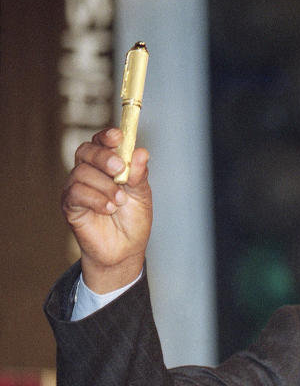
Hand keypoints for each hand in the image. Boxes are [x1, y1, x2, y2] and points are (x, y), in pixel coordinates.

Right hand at [61, 127, 151, 292]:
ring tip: (120, 201)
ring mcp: (77, 188)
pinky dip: (95, 199)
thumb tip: (142, 152)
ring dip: (105, 186)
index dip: (107, 136)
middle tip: (119, 169)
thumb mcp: (142, 195)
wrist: (125, 249)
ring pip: (81, 172)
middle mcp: (89, 172)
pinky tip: (109, 208)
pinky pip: (76, 193)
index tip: (118, 136)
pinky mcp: (70, 205)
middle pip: (86, 151)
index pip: (101, 142)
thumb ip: (139, 175)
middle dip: (103, 157)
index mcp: (108, 165)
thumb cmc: (132, 220)